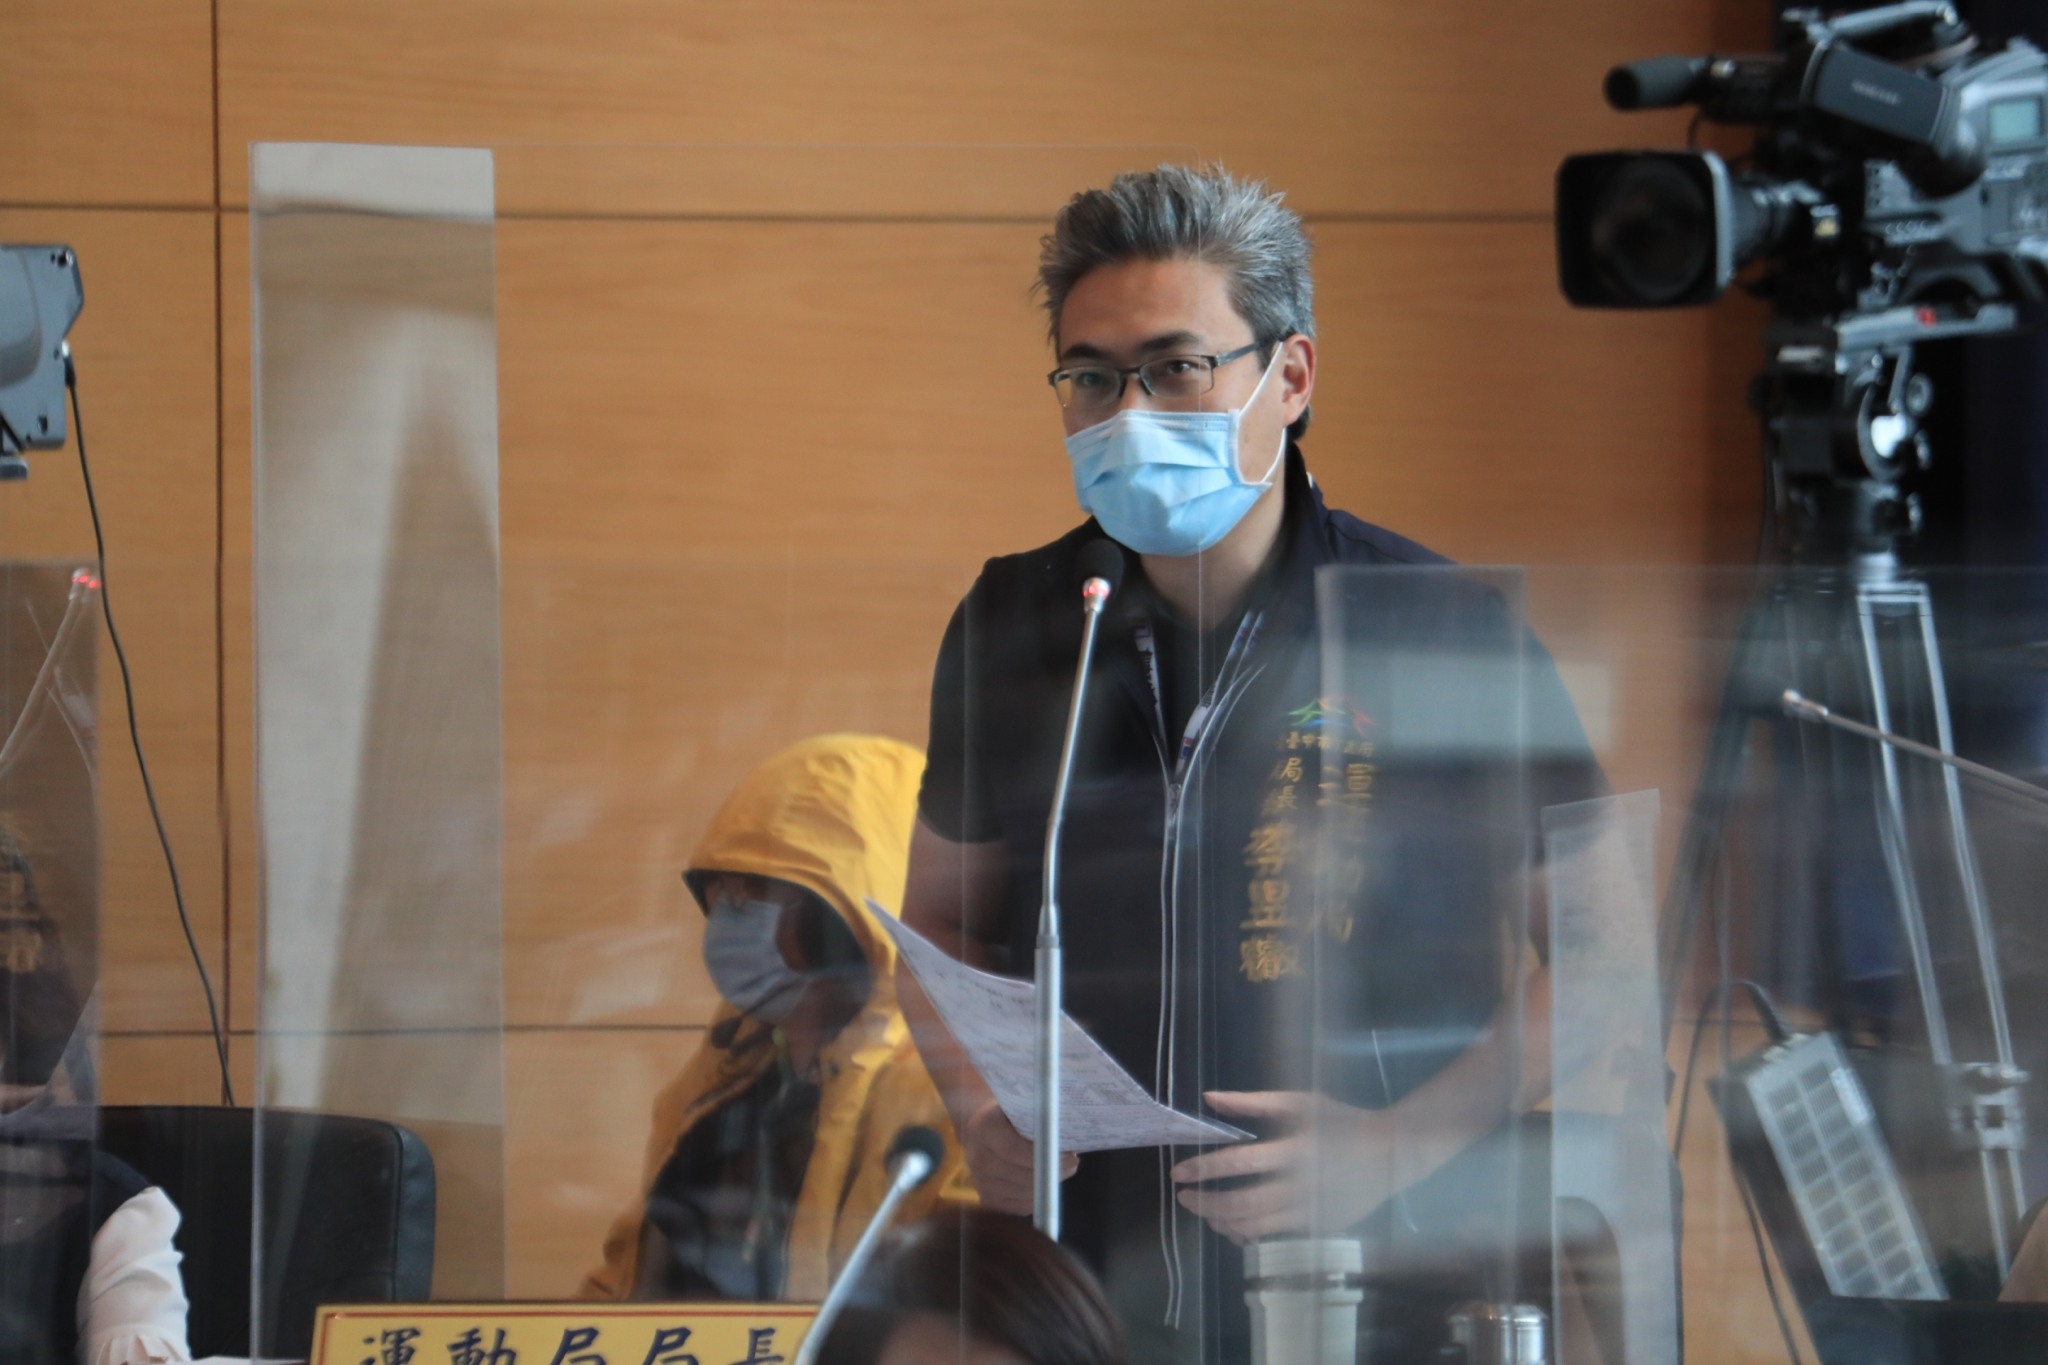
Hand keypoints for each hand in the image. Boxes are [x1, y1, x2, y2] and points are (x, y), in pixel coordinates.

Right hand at [962, 1098, 1077, 1213]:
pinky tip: (1043, 1182)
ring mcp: (978, 1181)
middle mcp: (975, 1156)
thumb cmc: (1011, 1113)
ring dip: (1047, 1185)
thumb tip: (1069, 1136)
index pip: (1012, 1149)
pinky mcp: (987, 1200)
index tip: (1070, 1155)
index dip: (1044, 1155)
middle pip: (1020, 1174)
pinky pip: (1021, 1206)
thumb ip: (1041, 1117)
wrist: (983, 1127)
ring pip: (1023, 1192)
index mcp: (982, 1127)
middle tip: (1072, 1164)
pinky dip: (1038, 1197)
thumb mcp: (1022, 1105)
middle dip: (1051, 1172)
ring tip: (1060, 1170)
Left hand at [1169, 1091, 1390, 1244]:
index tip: (1178, 1173)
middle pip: (1242, 1203)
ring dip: (1222, 1222)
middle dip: (1206, 1204)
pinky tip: (1232, 1224)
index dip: (1204, 1169)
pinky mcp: (1317, 1227)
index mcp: (1295, 1148)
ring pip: (1255, 1227)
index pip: (1239, 1161)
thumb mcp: (1300, 1102)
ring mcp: (1310, 1211)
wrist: (1391, 1153)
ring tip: (1204, 1211)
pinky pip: (1272, 1236)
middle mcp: (1301, 1184)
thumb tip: (1210, 1098)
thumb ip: (1252, 1102)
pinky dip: (1246, 1233)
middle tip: (1183, 1198)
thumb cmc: (1342, 1121)